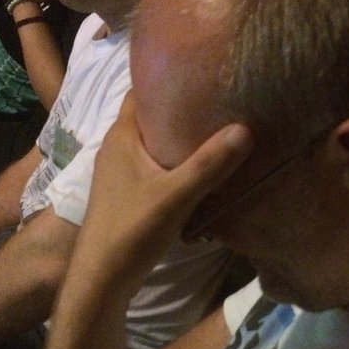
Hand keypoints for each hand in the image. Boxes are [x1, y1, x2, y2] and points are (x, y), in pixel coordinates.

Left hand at [83, 91, 252, 293]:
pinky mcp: (127, 193)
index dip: (170, 75)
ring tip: (219, 127)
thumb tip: (247, 129)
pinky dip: (175, 161)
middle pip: (152, 115)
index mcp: (121, 135)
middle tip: (221, 97)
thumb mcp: (175, 195)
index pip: (142, 89)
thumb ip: (209, 164)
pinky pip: (155, 165)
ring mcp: (120, 171)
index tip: (205, 68)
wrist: (101, 279)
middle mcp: (117, 147)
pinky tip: (202, 168)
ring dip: (180, 136)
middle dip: (182, 106)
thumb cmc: (131, 230)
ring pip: (154, 142)